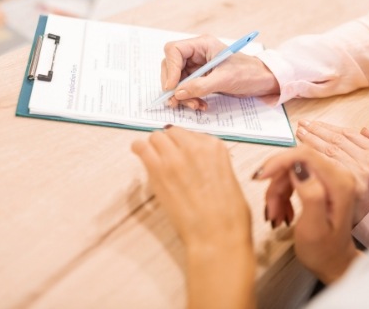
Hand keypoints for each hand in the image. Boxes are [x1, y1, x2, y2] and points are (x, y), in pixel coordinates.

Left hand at [132, 125, 250, 248]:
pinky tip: (139, 154)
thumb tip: (198, 163)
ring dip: (154, 146)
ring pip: (156, 137)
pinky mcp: (158, 170)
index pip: (192, 134)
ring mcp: (174, 156)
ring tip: (153, 158)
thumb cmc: (229, 215)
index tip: (182, 154)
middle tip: (167, 158)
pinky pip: (141, 147)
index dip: (185, 145)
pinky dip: (138, 149)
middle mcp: (194, 146)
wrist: (217, 235)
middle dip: (169, 143)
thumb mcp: (229, 178)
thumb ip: (212, 163)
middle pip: (172, 132)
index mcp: (215, 147)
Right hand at [161, 35, 279, 109]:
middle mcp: (196, 53)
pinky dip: (189, 99)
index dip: (170, 68)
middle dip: (173, 85)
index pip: (174, 50)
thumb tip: (178, 93)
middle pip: (171, 66)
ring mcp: (197, 66)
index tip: (172, 87)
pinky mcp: (200, 78)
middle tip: (176, 101)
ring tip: (195, 105)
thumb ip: (200, 86)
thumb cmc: (248, 73)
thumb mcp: (225, 79)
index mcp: (202, 45)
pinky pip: (186, 89)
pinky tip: (200, 105)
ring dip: (182, 96)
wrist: (262, 81)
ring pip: (177, 80)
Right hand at [260, 146, 360, 283]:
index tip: (259, 178)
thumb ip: (310, 195)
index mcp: (339, 182)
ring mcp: (329, 176)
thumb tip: (298, 167)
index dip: (278, 161)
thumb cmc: (323, 251)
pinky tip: (282, 211)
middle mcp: (337, 174)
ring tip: (276, 215)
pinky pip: (292, 177)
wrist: (333, 262)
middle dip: (276, 183)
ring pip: (290, 170)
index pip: (304, 155)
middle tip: (270, 208)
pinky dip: (282, 194)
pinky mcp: (321, 180)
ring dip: (277, 192)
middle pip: (294, 162)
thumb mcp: (314, 227)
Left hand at [296, 120, 368, 223]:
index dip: (328, 127)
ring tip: (299, 133)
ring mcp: (355, 174)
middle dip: (316, 130)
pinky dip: (310, 155)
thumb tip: (363, 129)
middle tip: (302, 125)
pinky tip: (301, 151)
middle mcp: (368, 163)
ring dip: (310, 140)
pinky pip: (322, 164)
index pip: (348, 135)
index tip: (314, 123)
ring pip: (328, 150)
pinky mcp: (342, 186)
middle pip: (336, 141)